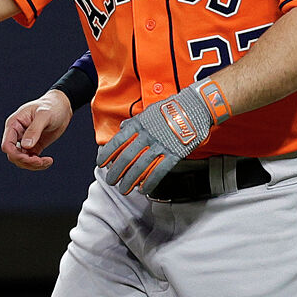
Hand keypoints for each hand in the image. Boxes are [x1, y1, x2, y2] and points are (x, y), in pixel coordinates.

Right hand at [2, 90, 72, 170]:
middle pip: (13, 155)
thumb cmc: (52, 106)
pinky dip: (39, 164)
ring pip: (22, 160)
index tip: (30, 158)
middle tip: (41, 162)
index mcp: (14, 124)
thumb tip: (25, 146)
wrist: (63, 106)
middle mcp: (17, 134)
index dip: (15, 154)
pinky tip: (48, 161)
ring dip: (33, 165)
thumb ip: (34, 130)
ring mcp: (25, 141)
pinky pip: (31, 159)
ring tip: (47, 161)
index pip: (7, 145)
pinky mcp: (34, 146)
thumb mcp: (44, 115)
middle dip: (25, 161)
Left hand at [95, 79, 231, 194]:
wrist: (195, 107)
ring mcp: (161, 145)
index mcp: (139, 124)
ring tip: (123, 189)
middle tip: (111, 181)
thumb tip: (122, 128)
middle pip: (127, 157)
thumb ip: (135, 121)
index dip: (107, 154)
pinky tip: (144, 189)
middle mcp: (147, 135)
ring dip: (130, 181)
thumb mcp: (149, 111)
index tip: (100, 163)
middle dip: (116, 172)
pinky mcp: (175, 153)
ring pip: (141, 167)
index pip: (118, 141)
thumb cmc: (172, 108)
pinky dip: (150, 181)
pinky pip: (160, 171)